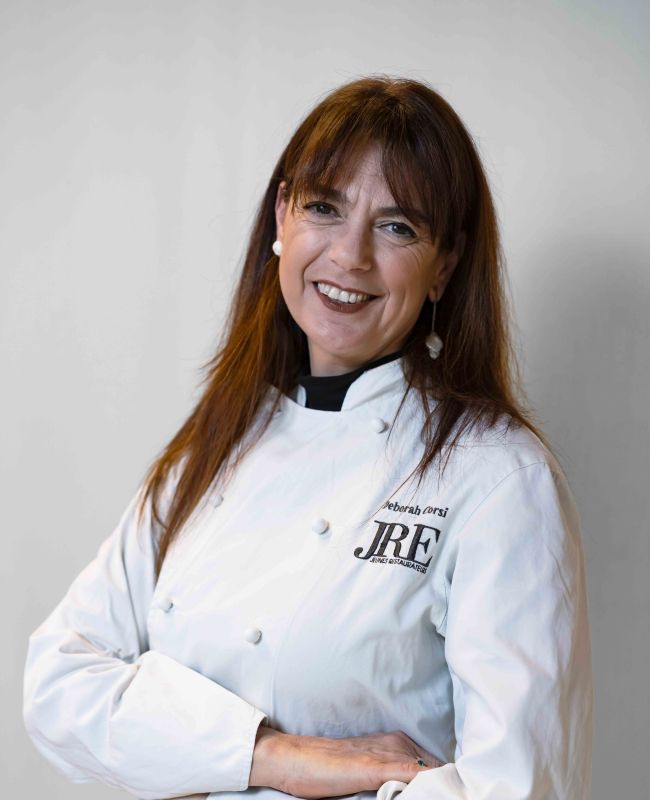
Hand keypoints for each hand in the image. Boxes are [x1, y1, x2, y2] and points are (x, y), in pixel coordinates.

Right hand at [249, 727, 442, 798]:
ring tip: (453, 794)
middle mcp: (397, 742)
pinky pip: (411, 775)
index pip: (435, 765)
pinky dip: (427, 786)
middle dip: (447, 786)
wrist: (295, 758)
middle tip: (460, 792)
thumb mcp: (367, 769)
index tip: (460, 790)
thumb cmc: (327, 767)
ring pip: (429, 773)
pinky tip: (435, 793)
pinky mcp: (375, 766)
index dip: (446, 782)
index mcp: (397, 742)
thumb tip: (419, 788)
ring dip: (441, 787)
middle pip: (437, 769)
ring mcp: (387, 753)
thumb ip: (393, 775)